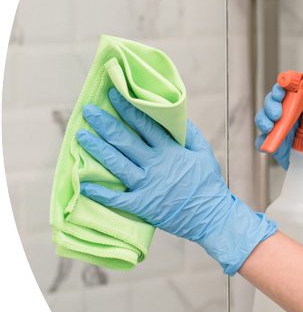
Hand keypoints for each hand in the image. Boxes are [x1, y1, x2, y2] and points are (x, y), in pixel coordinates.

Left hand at [76, 87, 276, 275]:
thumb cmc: (208, 184)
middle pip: (126, 141)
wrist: (212, 216)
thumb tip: (175, 115)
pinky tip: (82, 182)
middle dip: (105, 124)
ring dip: (97, 149)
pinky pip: (116, 198)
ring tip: (81, 135)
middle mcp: (156, 165)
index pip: (145, 125)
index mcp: (171, 151)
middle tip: (88, 110)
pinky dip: (99, 191)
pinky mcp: (142, 205)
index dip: (128, 109)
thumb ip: (190, 134)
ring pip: (116, 163)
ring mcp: (147, 185)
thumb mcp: (204, 153)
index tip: (113, 95)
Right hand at [255, 83, 302, 217]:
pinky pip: (263, 141)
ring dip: (263, 119)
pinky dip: (262, 141)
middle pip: (274, 100)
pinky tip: (268, 144)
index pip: (293, 88)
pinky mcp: (277, 147)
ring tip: (271, 127)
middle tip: (277, 113)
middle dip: (271, 103)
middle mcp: (293, 114)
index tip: (283, 88)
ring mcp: (284, 130)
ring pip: (265, 118)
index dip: (285, 84)